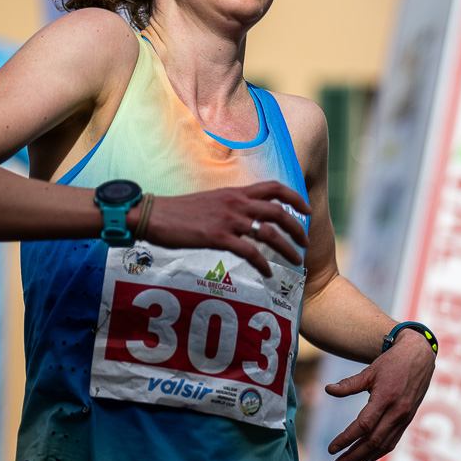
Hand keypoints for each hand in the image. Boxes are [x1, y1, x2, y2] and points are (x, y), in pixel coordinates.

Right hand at [144, 180, 309, 276]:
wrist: (153, 215)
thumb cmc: (180, 211)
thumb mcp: (212, 200)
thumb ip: (232, 205)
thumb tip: (247, 216)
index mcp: (236, 192)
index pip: (274, 187)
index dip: (295, 197)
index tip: (307, 209)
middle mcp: (236, 203)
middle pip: (279, 211)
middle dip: (297, 227)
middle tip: (306, 242)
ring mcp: (228, 220)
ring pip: (269, 232)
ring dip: (287, 248)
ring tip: (296, 261)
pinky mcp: (217, 237)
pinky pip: (249, 252)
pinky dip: (263, 264)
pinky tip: (268, 273)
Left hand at [324, 329, 435, 460]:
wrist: (420, 357)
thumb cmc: (393, 362)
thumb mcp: (370, 370)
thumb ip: (349, 384)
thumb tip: (327, 390)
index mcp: (386, 398)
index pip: (364, 425)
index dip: (347, 439)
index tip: (331, 449)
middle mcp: (397, 411)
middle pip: (373, 441)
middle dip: (353, 457)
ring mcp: (404, 418)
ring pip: (383, 446)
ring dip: (363, 460)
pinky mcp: (407, 420)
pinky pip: (391, 442)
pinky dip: (377, 454)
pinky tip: (364, 459)